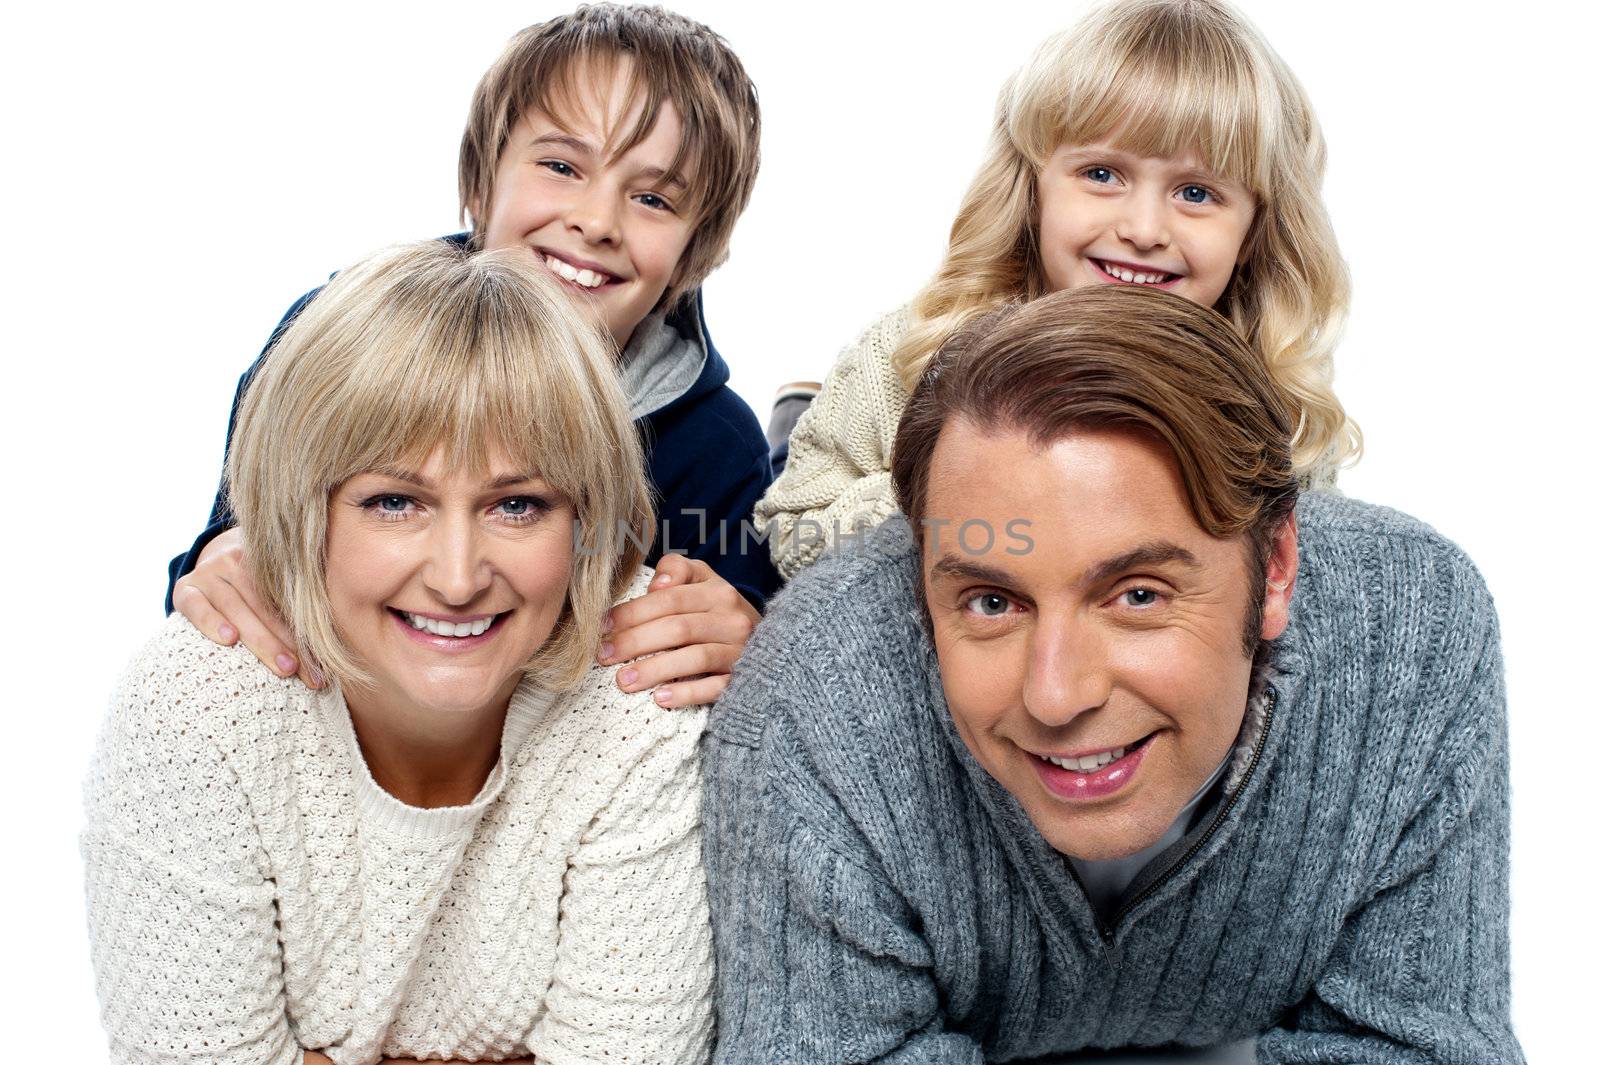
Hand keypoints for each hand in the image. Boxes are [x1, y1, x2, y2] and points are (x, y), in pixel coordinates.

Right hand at [171, 527, 322, 687]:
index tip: (323, 668)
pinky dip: (212, 621)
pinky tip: (229, 639)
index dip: (308, 635)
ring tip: (283, 667)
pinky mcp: (184, 589)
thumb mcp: (271, 589)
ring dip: (262, 640)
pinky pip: (196, 606)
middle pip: (268, 607)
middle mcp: (237, 561)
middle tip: (307, 674)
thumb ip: (294, 611)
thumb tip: (329, 656)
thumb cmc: (251, 589)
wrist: (207, 564)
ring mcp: (209, 573)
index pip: (290, 601)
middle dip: (290, 644)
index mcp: (267, 562)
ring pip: (238, 607)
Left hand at [598, 554, 759, 707]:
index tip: (603, 627)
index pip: (669, 598)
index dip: (632, 612)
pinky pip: (714, 687)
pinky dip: (686, 693)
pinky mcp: (743, 679)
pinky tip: (660, 698)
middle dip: (635, 642)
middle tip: (604, 656)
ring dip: (655, 670)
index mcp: (717, 591)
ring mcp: (740, 650)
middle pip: (678, 628)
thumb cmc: (718, 612)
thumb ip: (676, 571)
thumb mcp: (702, 581)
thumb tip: (655, 585)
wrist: (770, 643)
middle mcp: (731, 618)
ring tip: (623, 681)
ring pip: (695, 658)